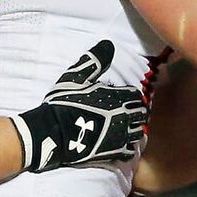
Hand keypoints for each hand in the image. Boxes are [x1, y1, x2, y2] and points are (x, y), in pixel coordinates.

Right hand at [12, 40, 147, 171]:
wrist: (54, 132)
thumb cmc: (64, 103)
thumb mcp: (76, 76)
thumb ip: (94, 60)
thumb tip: (108, 44)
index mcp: (118, 97)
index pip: (136, 94)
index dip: (131, 95)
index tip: (123, 96)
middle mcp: (124, 116)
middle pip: (141, 113)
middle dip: (136, 111)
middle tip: (126, 112)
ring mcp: (120, 136)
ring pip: (138, 132)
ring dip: (134, 128)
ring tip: (125, 128)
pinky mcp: (113, 152)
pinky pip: (130, 151)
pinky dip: (128, 147)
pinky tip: (121, 144)